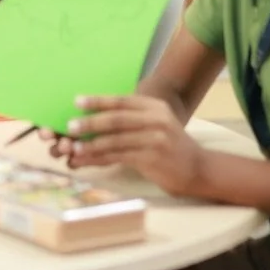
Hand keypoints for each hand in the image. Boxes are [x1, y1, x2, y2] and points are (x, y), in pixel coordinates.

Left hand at [44, 95, 206, 195]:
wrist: (198, 169)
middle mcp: (157, 120)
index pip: (122, 101)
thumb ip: (133, 118)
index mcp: (155, 107)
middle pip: (117, 119)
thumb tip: (95, 117)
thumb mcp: (157, 124)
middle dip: (91, 122)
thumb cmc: (170, 147)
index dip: (98, 100)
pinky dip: (99, 159)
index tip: (77, 101)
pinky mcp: (153, 158)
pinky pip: (119, 157)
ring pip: (116, 140)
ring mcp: (156, 139)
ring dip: (91, 145)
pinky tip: (85, 162)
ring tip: (73, 148)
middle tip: (70, 126)